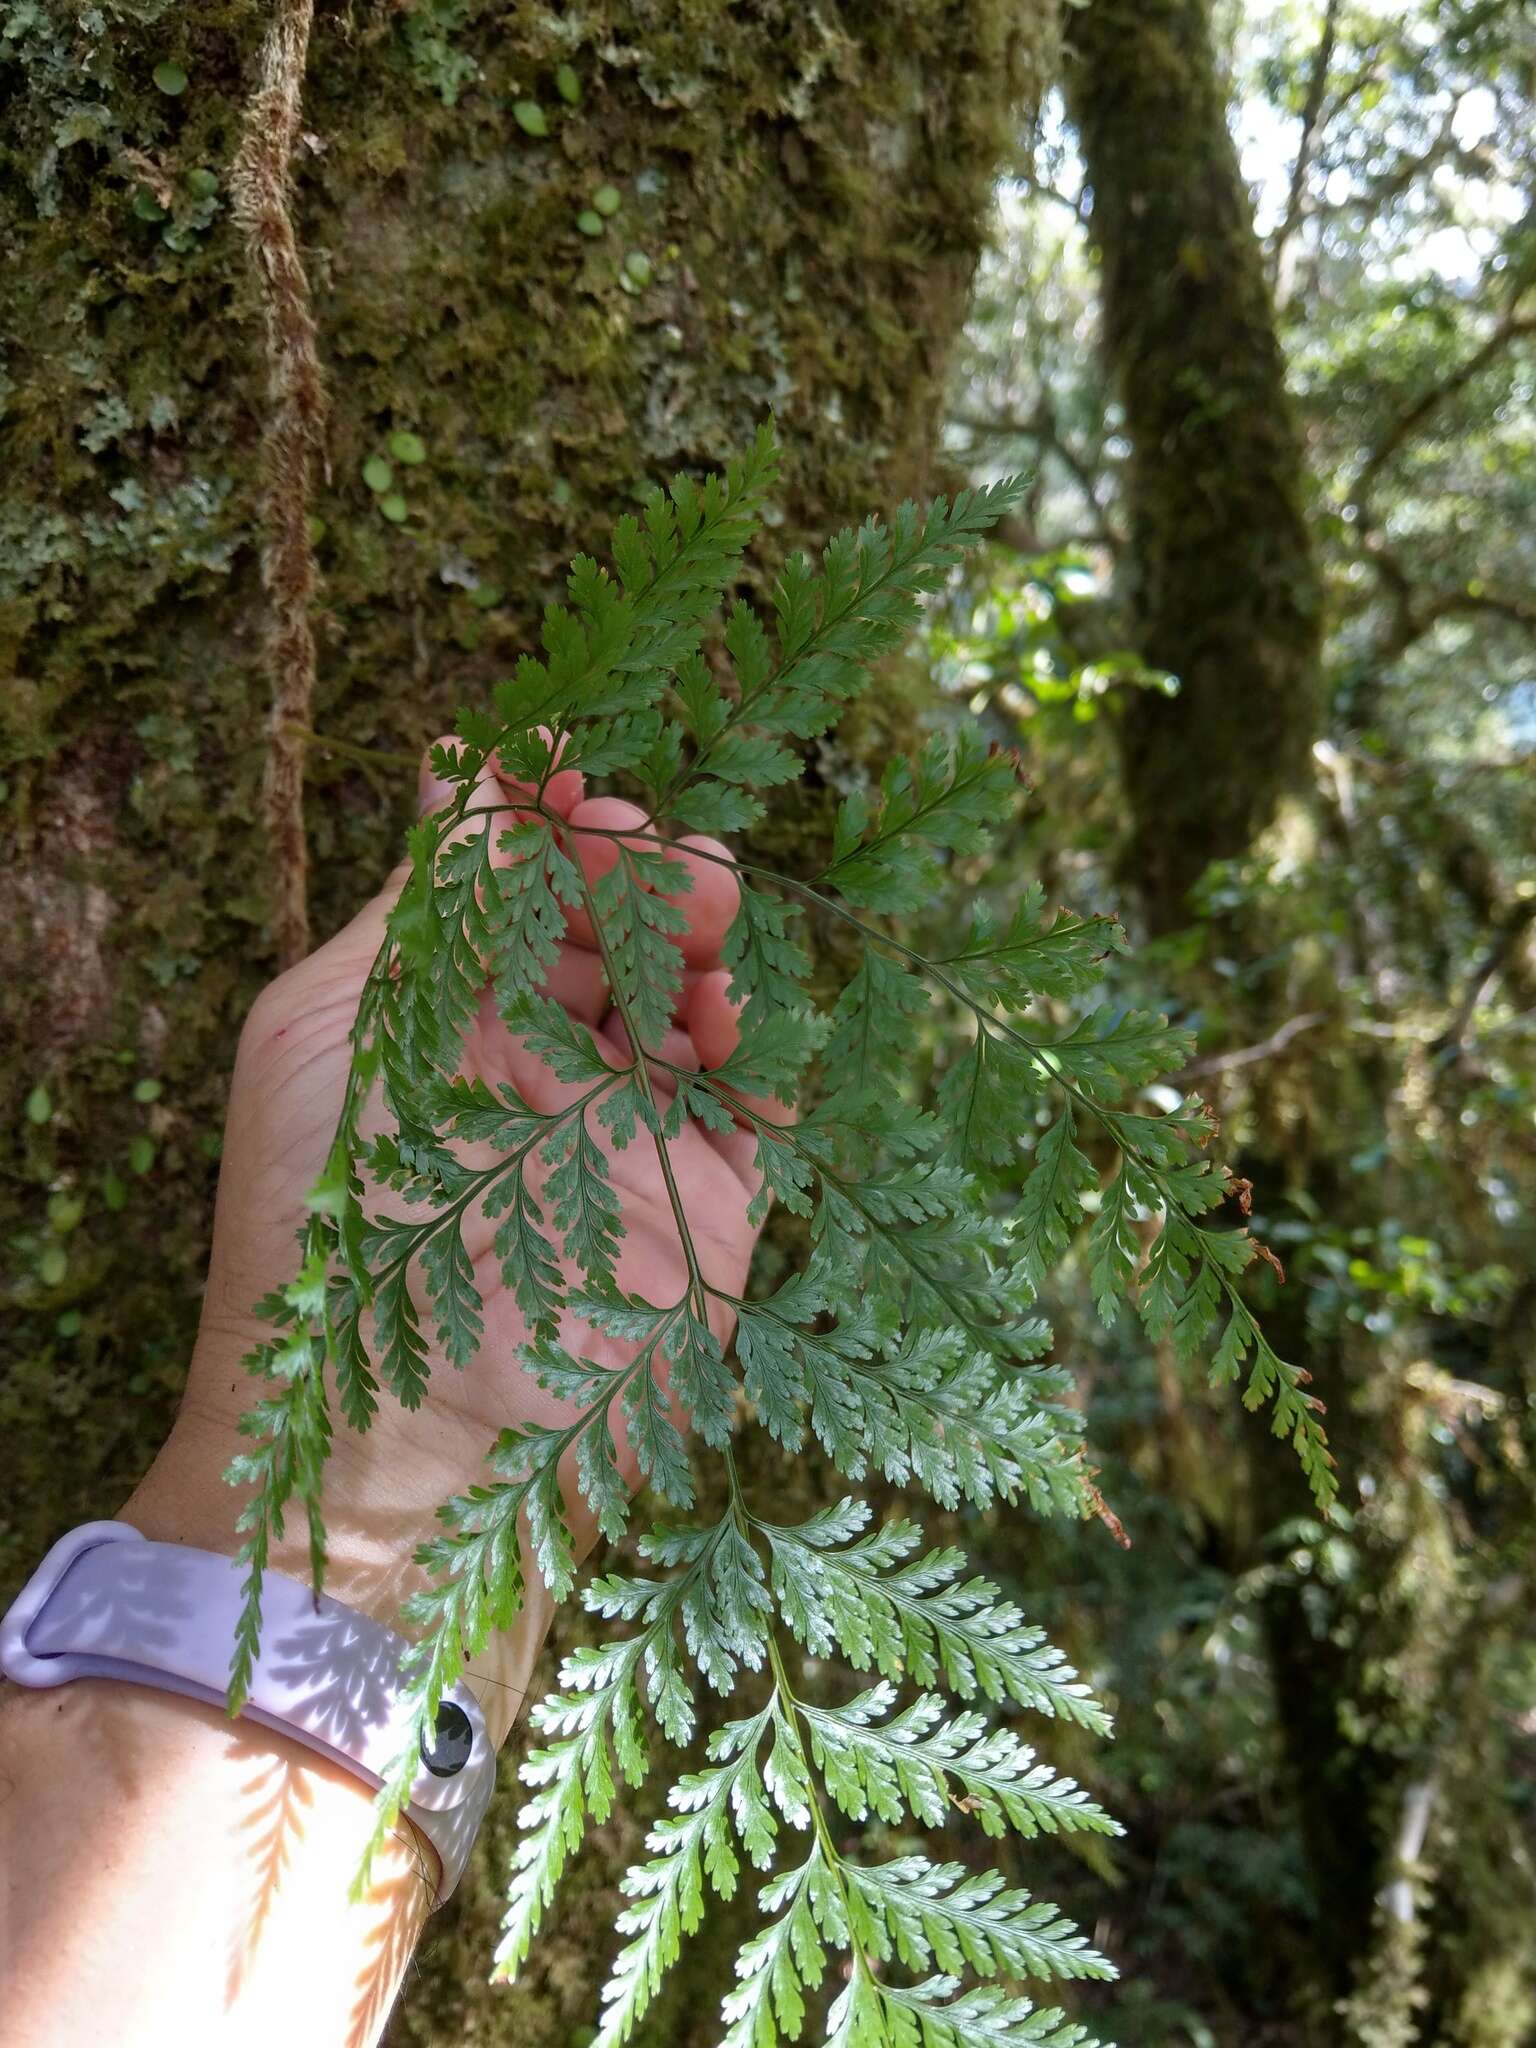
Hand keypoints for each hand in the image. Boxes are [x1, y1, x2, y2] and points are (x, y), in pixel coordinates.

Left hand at [126, 737, 778, 1742]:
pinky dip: (759, 1048)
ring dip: (705, 945)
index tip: (583, 786)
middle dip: (645, 875)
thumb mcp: (334, 1028)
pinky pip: (757, 1104)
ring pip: (693, 1002)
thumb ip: (420, 897)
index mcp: (442, 1024)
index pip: (518, 893)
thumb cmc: (330, 1226)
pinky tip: (725, 1029)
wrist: (403, 1443)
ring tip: (706, 930)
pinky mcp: (704, 1210)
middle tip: (665, 858)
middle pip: (616, 935)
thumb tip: (471, 761)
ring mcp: (625, 1139)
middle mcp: (537, 1073)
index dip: (557, 828)